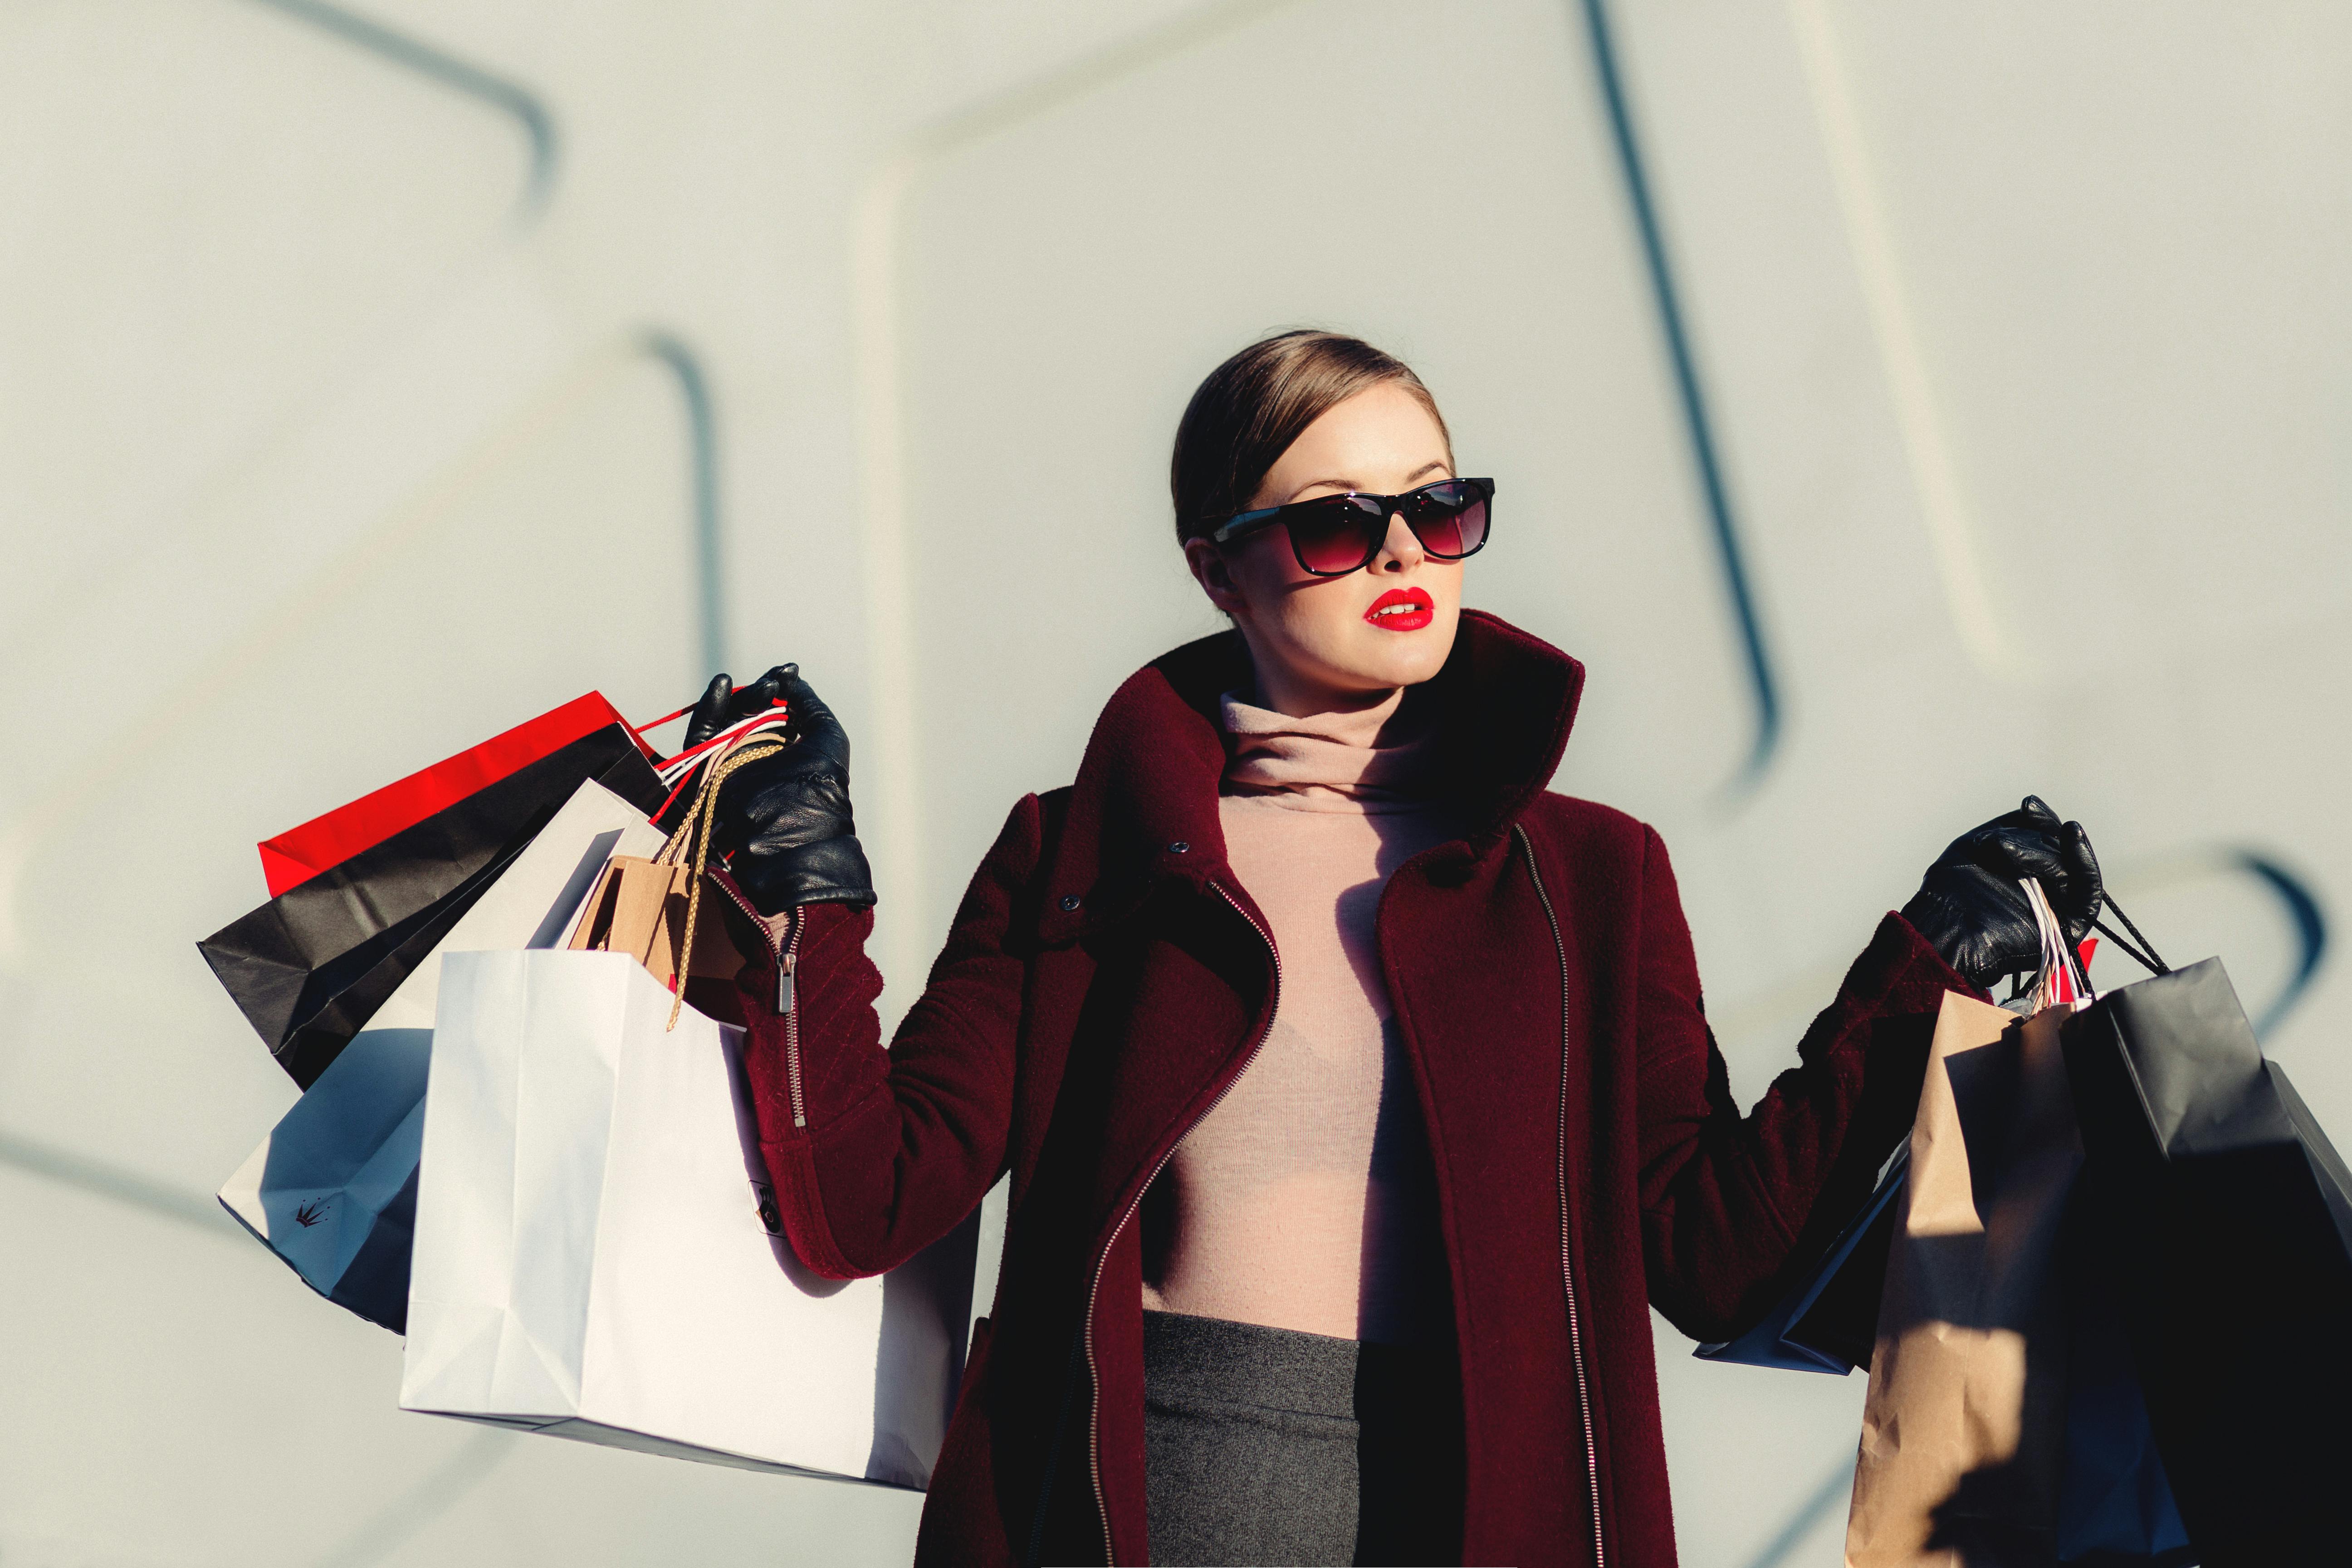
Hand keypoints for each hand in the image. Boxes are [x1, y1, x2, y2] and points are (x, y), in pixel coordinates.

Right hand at [685, 665, 875, 914]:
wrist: (794, 832)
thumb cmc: (821, 785)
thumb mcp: (826, 735)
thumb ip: (808, 703)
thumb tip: (791, 680)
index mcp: (786, 752)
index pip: (774, 712)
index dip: (779, 688)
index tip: (788, 671)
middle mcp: (757, 758)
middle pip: (748, 713)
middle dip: (761, 692)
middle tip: (775, 682)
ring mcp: (731, 765)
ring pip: (725, 721)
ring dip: (739, 698)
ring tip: (760, 686)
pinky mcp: (706, 773)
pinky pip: (700, 737)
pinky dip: (709, 710)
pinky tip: (723, 686)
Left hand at [1900, 795, 2101, 990]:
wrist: (1944, 933)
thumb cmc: (1952, 893)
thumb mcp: (1975, 847)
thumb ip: (2008, 828)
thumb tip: (2033, 808)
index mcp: (2025, 873)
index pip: (2046, 841)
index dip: (2041, 821)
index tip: (2029, 805)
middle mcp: (2045, 889)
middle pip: (2059, 852)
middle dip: (2034, 840)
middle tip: (2001, 846)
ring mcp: (2059, 908)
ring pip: (2070, 868)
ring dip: (2045, 852)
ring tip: (2007, 853)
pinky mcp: (2070, 927)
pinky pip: (2089, 893)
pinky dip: (2084, 863)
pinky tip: (2072, 837)